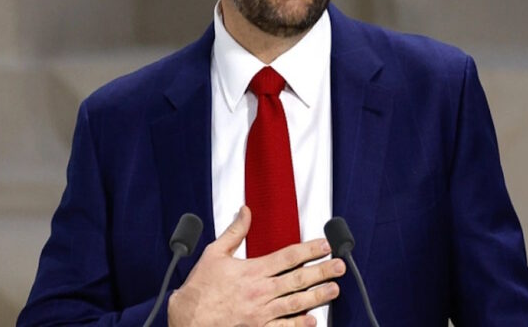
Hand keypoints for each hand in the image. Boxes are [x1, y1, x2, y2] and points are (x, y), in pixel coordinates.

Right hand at [167, 206, 344, 326]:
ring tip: (334, 289)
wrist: (188, 322)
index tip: (324, 245)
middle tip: (340, 266)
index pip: (288, 256)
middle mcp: (260, 292)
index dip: (309, 249)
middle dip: (322, 271)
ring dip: (318, 296)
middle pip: (298, 279)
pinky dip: (300, 324)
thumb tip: (245, 212)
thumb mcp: (213, 254)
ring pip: (297, 303)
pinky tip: (313, 320)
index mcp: (251, 271)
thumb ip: (234, 232)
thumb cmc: (199, 291)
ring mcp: (261, 314)